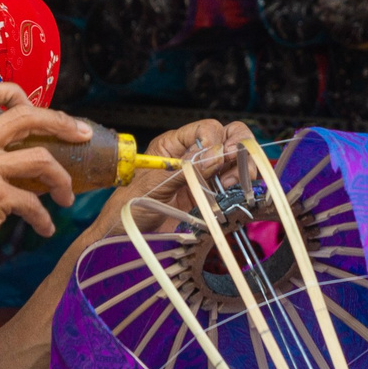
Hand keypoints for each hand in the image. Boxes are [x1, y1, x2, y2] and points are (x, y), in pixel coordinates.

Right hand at [0, 81, 92, 279]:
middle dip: (62, 123)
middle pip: (26, 115)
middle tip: (82, 136)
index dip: (15, 93)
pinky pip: (34, 202)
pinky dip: (44, 218)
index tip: (35, 110)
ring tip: (66, 196)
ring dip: (63, 179)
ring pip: (42, 158)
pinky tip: (44, 228)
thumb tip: (22, 157)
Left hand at [95, 118, 256, 237]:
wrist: (126, 239)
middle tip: (237, 166)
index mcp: (174, 145)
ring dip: (241, 169)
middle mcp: (192, 157)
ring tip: (230, 185)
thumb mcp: (153, 184)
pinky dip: (241, 188)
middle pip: (229, 138)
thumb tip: (215, 154)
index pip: (207, 128)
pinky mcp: (211, 198)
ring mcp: (204, 177)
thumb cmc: (128, 208)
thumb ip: (184, 169)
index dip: (216, 139)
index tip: (215, 157)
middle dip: (238, 148)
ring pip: (236, 161)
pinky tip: (232, 195)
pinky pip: (234, 186)